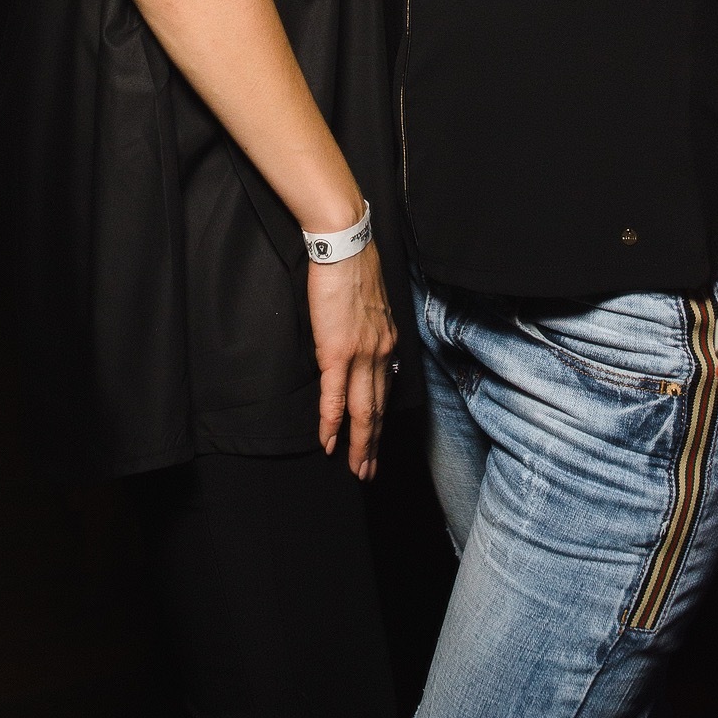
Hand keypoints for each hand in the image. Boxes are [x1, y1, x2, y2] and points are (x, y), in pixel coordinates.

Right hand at [307, 242, 396, 479]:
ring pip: (361, 410)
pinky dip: (331, 423)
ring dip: (358, 444)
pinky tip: (328, 442)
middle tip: (368, 472)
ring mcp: (360, 355)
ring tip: (355, 468)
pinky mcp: (337, 351)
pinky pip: (335, 396)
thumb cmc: (354, 268)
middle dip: (373, 444)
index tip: (377, 442)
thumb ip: (369, 331)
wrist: (345, 246)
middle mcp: (381, 354)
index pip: (386, 391)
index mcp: (388, 342)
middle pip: (377, 409)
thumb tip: (358, 347)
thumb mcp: (371, 305)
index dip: (381, 421)